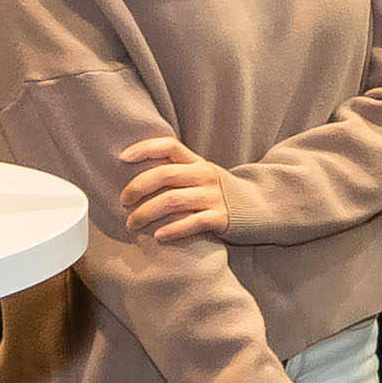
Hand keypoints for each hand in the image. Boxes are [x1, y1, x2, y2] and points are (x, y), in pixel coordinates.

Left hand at [114, 135, 242, 246]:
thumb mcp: (202, 175)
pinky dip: (172, 230)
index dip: (145, 148)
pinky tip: (159, 236)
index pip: (169, 146)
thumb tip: (134, 176)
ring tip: (133, 224)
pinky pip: (192, 223)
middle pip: (165, 175)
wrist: (260, 208)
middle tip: (123, 202)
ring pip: (172, 201)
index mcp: (198, 162)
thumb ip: (177, 172)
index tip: (122, 158)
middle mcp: (205, 176)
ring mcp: (214, 197)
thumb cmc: (219, 194)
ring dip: (146, 213)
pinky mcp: (221, 218)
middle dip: (137, 188)